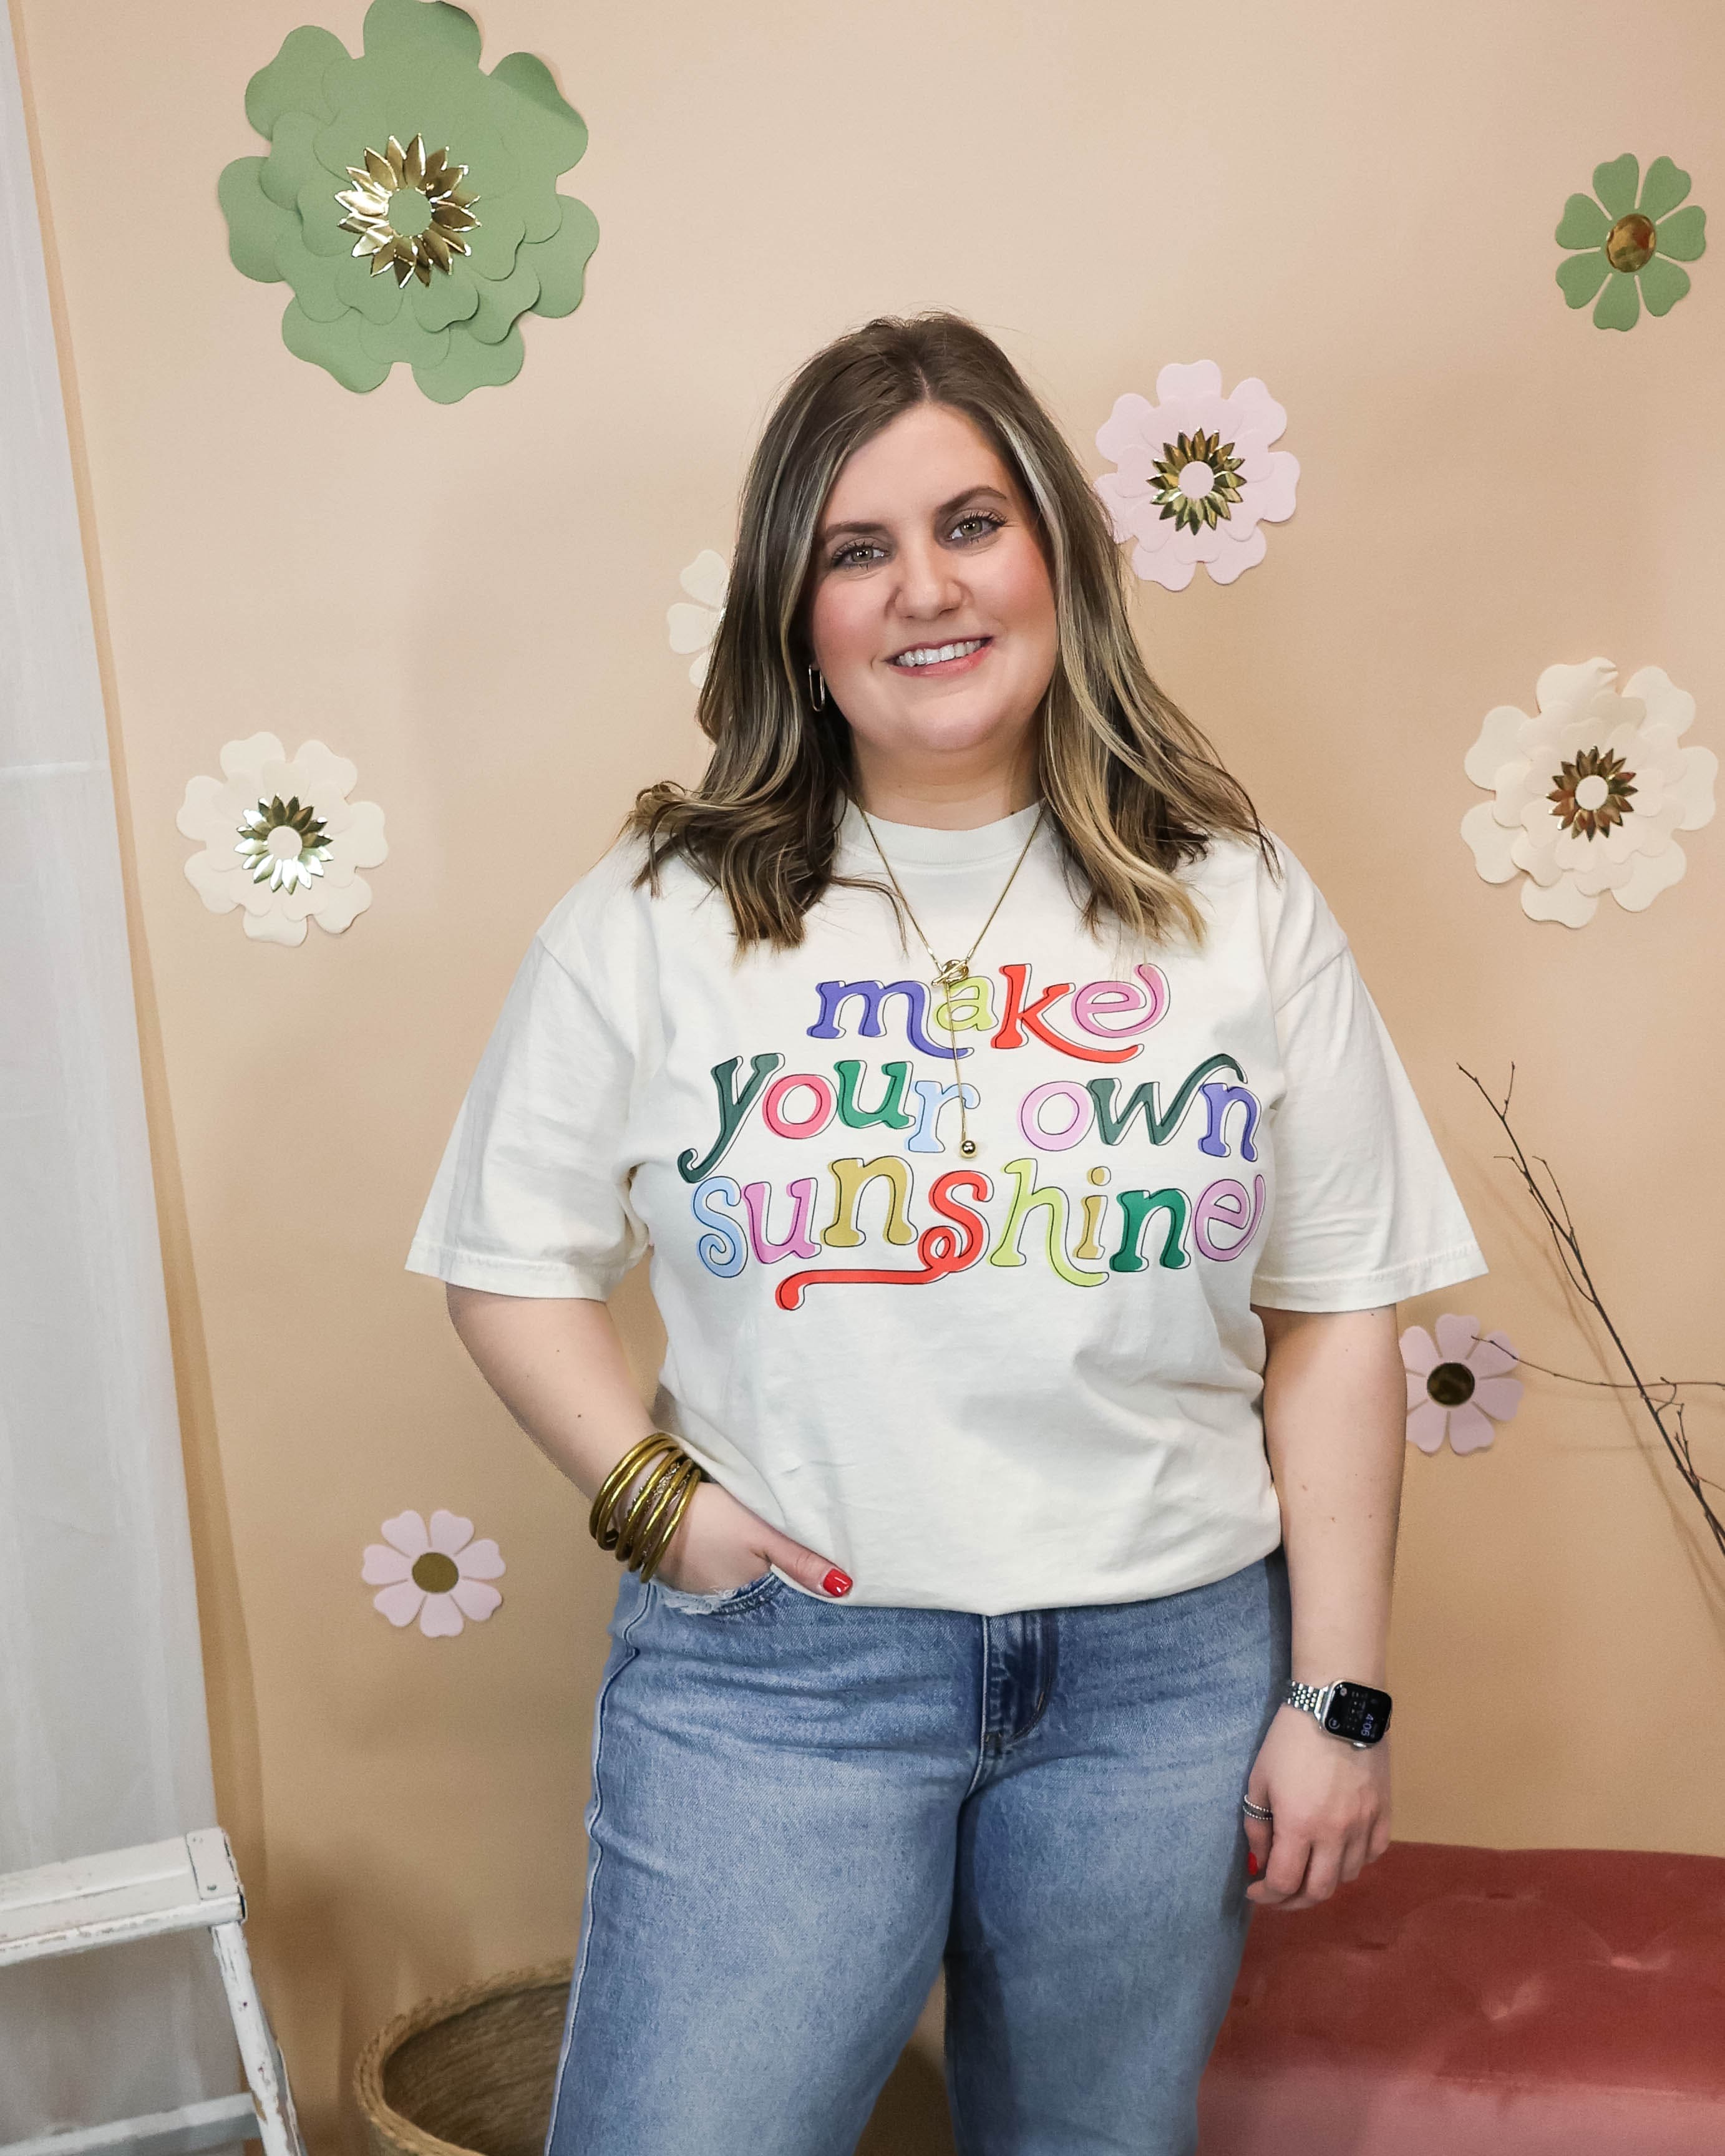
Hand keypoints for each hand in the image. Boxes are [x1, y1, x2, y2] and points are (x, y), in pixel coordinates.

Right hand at [649, 1477, 852, 1599]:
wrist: (651, 1499)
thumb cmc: (714, 1517)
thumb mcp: (763, 1535)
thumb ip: (800, 1560)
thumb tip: (843, 1589)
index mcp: (740, 1589)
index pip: (768, 1578)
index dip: (774, 1561)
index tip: (774, 1543)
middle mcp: (712, 1595)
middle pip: (742, 1574)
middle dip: (748, 1558)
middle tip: (747, 1528)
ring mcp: (684, 1581)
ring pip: (716, 1566)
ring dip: (722, 1552)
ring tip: (725, 1527)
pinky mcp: (664, 1562)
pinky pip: (692, 1558)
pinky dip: (699, 1547)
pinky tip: (701, 1529)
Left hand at [1242, 1704, 1390, 1910]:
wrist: (1338, 1705)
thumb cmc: (1290, 1739)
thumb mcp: (1260, 1779)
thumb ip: (1258, 1825)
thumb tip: (1262, 1860)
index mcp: (1299, 1825)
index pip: (1284, 1883)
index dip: (1266, 1896)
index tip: (1254, 1892)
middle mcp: (1335, 1834)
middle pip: (1318, 1891)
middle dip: (1293, 1901)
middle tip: (1279, 1894)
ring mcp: (1364, 1825)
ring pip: (1347, 1876)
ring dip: (1324, 1881)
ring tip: (1308, 1870)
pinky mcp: (1384, 1812)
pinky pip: (1373, 1854)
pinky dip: (1355, 1862)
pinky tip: (1340, 1853)